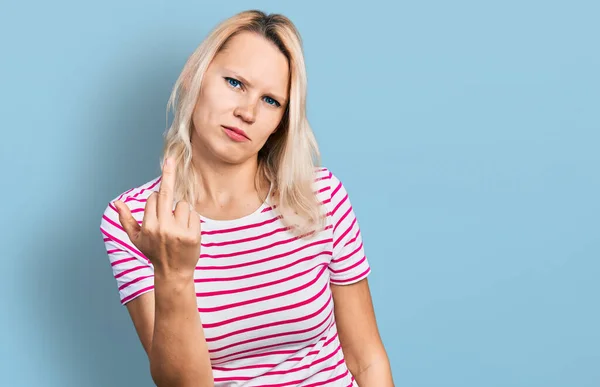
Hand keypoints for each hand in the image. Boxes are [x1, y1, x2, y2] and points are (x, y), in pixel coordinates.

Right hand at [114, 157, 200, 280]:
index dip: (156, 201)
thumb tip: (116, 202)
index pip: (153, 199)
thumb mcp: (136, 238)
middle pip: (166, 194)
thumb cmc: (154, 252)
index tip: (158, 203)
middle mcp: (162, 228)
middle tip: (170, 158)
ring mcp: (178, 232)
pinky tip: (187, 232)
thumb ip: (126, 219)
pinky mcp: (193, 235)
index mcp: (148, 227)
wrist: (174, 273)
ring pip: (183, 204)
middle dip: (168, 174)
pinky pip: (194, 214)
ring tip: (179, 227)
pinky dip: (192, 219)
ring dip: (182, 211)